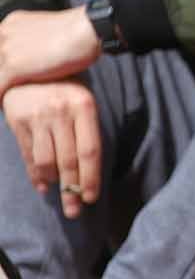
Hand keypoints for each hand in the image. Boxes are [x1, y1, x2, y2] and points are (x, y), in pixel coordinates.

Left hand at [0, 8, 98, 95]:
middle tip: (6, 89)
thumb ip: (40, 41)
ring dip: (0, 88)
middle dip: (1, 76)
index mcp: (13, 23)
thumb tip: (41, 55)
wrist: (90, 29)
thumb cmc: (82, 30)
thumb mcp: (52, 31)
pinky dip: (1, 99)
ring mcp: (7, 50)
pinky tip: (5, 106)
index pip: (0, 48)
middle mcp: (5, 33)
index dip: (4, 66)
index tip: (8, 77)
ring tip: (4, 101)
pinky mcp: (14, 66)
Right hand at [1, 81, 100, 218]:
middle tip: (75, 211)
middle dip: (73, 190)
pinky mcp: (17, 120)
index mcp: (84, 106)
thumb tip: (88, 174)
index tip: (92, 198)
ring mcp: (37, 116)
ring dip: (54, 183)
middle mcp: (61, 111)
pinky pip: (28, 155)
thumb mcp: (84, 103)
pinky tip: (43, 186)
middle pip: (69, 160)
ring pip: (46, 161)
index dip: (91, 178)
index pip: (90, 151)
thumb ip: (87, 132)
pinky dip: (36, 174)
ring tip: (61, 196)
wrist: (32, 67)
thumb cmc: (66, 89)